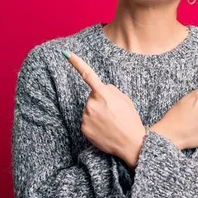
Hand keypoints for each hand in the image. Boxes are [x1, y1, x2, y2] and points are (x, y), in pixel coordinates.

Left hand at [64, 51, 145, 167]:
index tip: (66, 53)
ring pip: (89, 109)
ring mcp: (86, 117)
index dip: (76, 63)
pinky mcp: (83, 128)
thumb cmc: (130, 120)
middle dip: (101, 101)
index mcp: (104, 94)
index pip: (88, 75)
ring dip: (97, 113)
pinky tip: (104, 130)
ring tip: (110, 122)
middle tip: (114, 112)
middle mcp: (92, 104)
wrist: (131, 144)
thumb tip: (101, 88)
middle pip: (92, 96)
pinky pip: (87, 121)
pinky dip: (94, 124)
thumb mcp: (125, 100)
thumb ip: (111, 90)